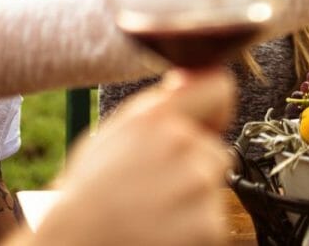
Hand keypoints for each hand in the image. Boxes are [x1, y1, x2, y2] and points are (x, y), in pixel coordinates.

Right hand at [30, 69, 235, 245]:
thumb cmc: (89, 194)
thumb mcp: (113, 133)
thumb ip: (157, 106)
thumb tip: (190, 78)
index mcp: (155, 117)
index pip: (219, 88)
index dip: (216, 109)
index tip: (206, 126)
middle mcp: (181, 144)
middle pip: (217, 150)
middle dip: (197, 166)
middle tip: (158, 187)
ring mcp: (198, 186)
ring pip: (215, 186)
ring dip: (195, 198)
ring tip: (155, 211)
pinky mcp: (210, 225)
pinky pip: (214, 220)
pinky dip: (194, 229)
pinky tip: (162, 231)